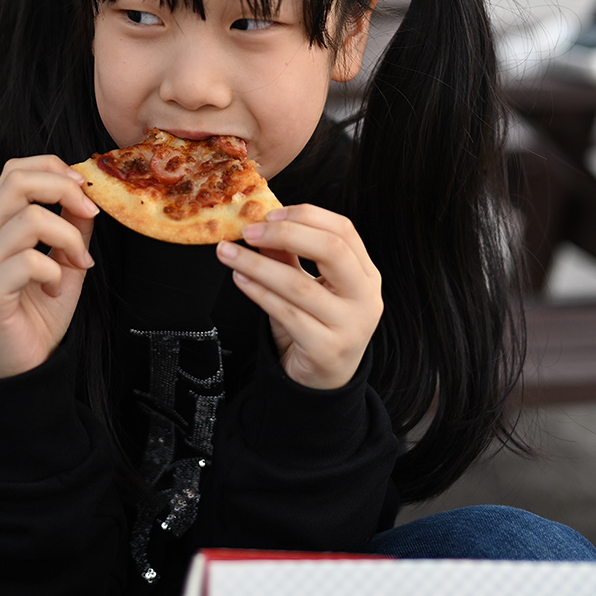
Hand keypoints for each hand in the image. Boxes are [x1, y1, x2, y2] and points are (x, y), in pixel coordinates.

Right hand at [0, 156, 98, 379]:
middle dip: (63, 189)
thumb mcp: (65, 262)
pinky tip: (56, 290)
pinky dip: (55, 272)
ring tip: (76, 264)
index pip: (14, 170)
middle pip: (16, 180)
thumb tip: (88, 198)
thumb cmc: (39, 312)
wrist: (22, 365)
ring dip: (67, 238)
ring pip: (29, 219)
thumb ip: (73, 228)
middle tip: (90, 214)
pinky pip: (28, 262)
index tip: (84, 190)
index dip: (52, 168)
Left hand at [216, 206, 382, 389]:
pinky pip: (286, 314)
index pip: (343, 230)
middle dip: (286, 234)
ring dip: (258, 265)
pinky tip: (240, 280)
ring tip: (230, 254)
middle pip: (332, 250)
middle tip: (249, 231)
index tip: (270, 214)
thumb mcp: (307, 286)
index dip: (306, 216)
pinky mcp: (326, 349)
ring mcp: (350, 325)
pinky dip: (259, 293)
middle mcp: (365, 297)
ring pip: (300, 285)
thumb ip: (289, 256)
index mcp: (366, 274)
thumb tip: (261, 226)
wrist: (323, 380)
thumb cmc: (317, 326)